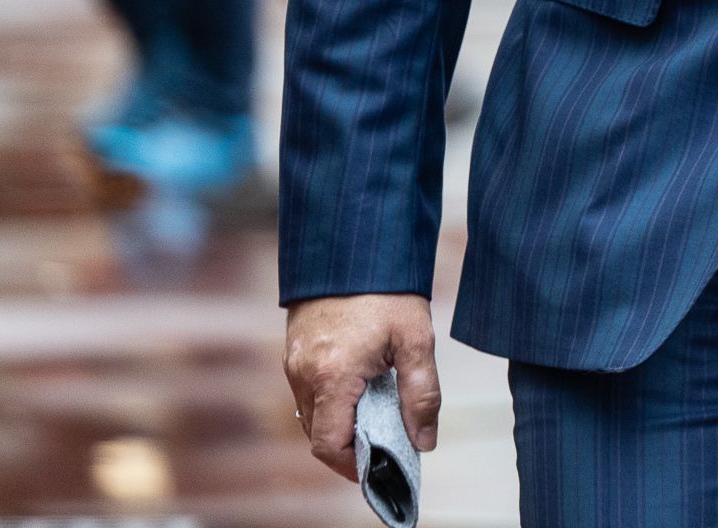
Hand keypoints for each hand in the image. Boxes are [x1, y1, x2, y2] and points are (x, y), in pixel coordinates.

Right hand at [283, 294, 438, 482]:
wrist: (353, 248)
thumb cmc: (387, 291)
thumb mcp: (416, 341)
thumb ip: (421, 395)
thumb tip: (424, 441)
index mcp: (333, 376)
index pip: (329, 445)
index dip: (353, 465)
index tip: (380, 468)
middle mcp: (304, 375)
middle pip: (318, 434)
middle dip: (350, 447)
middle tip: (386, 444)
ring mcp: (294, 363)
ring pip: (312, 415)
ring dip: (340, 424)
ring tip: (378, 416)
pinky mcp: (294, 352)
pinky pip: (308, 393)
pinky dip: (332, 402)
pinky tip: (360, 390)